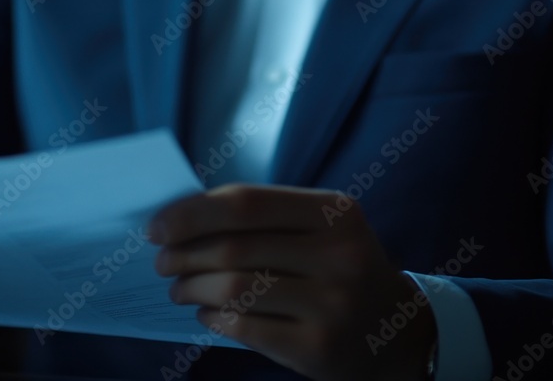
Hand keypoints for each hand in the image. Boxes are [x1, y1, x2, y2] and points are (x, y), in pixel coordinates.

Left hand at [149, 184, 435, 380]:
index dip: (191, 213)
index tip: (156, 227)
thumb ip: (261, 218)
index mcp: (334, 212)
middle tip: (162, 263)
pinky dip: (212, 317)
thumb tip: (179, 219)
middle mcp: (339, 255)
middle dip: (183, 255)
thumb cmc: (336, 268)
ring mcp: (332, 304)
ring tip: (179, 289)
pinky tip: (207, 313)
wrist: (396, 332)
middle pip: (234, 247)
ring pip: (233, 288)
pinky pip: (243, 327)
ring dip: (191, 288)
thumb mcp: (318, 229)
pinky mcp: (318, 347)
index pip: (245, 203)